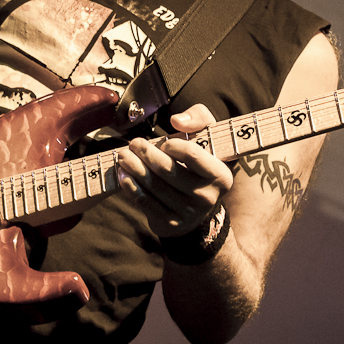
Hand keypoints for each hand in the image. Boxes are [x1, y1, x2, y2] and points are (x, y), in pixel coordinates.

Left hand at [117, 104, 233, 237]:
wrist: (198, 208)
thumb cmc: (200, 164)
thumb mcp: (208, 138)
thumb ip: (198, 118)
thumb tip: (176, 121)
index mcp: (220, 176)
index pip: (193, 155)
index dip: (173, 145)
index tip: (163, 142)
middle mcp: (206, 197)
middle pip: (168, 170)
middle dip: (146, 153)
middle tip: (134, 143)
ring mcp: (187, 214)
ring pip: (153, 185)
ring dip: (133, 167)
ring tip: (124, 155)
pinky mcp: (169, 224)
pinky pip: (144, 202)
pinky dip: (130, 186)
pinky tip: (123, 174)